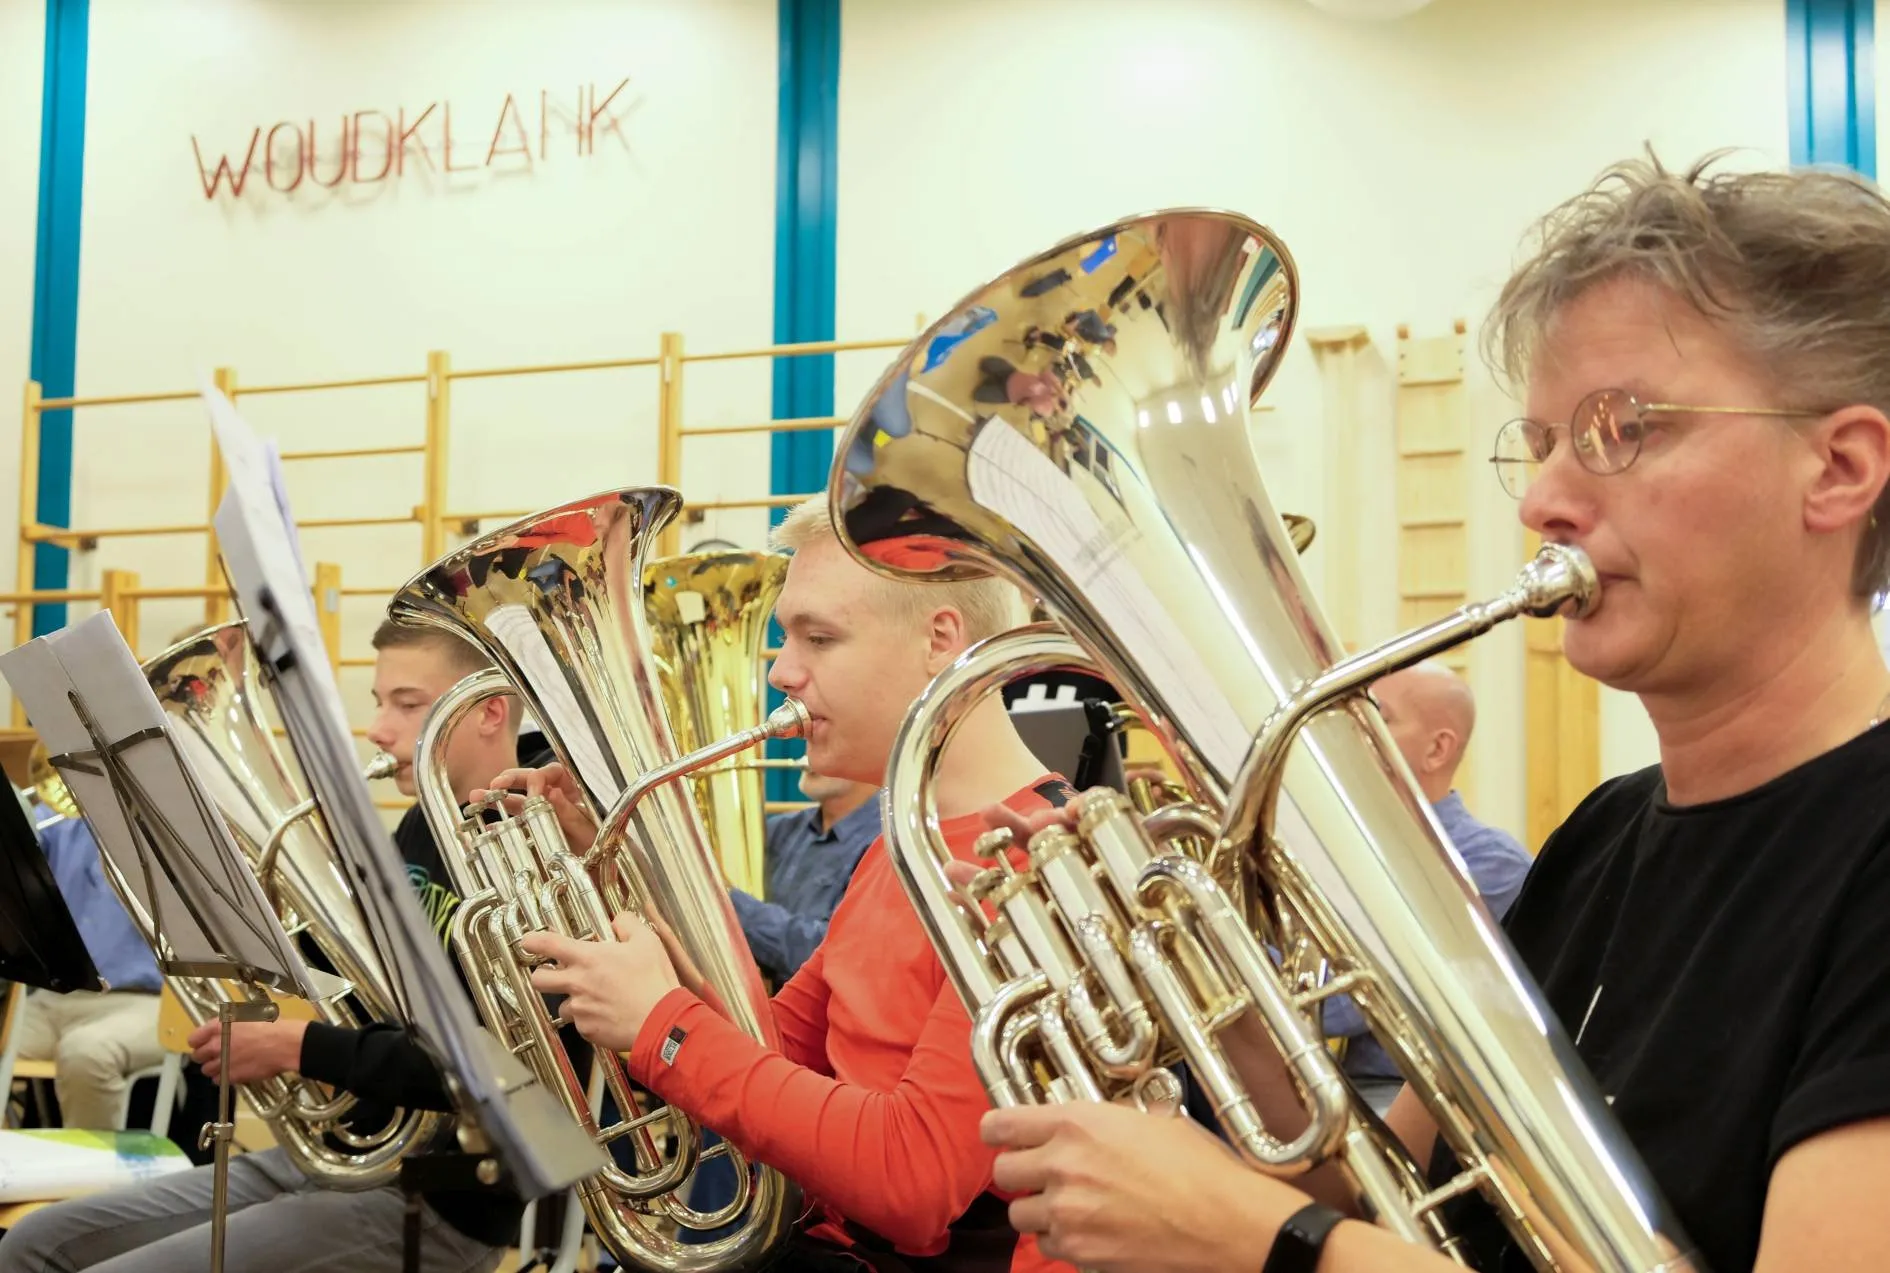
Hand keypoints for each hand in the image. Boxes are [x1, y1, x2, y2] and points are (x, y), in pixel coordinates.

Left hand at [188, 1018, 308, 1084]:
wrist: (286, 1044)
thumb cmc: (272, 1026)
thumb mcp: (249, 1015)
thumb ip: (231, 1023)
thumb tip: (226, 1026)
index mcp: (218, 1027)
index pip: (193, 1038)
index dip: (198, 1041)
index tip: (204, 1043)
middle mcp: (216, 1045)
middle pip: (197, 1056)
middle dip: (204, 1055)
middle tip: (215, 1054)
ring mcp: (222, 1063)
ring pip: (206, 1070)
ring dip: (213, 1067)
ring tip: (224, 1064)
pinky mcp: (231, 1077)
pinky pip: (218, 1080)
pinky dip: (222, 1078)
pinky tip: (232, 1072)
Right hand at [475, 763, 596, 848]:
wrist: (600, 872)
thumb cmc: (600, 847)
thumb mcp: (587, 829)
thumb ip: (570, 812)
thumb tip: (553, 792)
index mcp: (572, 792)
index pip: (553, 773)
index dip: (539, 776)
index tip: (531, 788)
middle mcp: (555, 799)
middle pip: (530, 781)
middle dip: (510, 781)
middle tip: (494, 785)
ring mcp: (542, 814)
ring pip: (518, 801)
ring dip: (497, 799)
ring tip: (477, 798)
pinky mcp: (534, 832)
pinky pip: (515, 824)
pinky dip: (500, 825)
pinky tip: (487, 827)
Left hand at [521, 914, 681, 1052]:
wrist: (660, 1021)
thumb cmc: (653, 981)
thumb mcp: (647, 942)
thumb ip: (628, 925)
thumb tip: (618, 920)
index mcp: (588, 958)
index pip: (549, 945)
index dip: (533, 941)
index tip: (527, 941)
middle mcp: (578, 983)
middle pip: (539, 980)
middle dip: (541, 976)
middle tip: (553, 975)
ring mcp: (580, 1009)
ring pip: (562, 1005)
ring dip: (573, 1002)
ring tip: (596, 1000)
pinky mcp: (587, 1030)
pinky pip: (581, 1024)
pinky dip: (590, 1020)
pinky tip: (609, 1016)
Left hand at [982, 1101, 1301, 1272]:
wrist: (1223, 1220)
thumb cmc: (1197, 1167)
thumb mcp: (1149, 1120)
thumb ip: (1105, 1120)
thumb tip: (1088, 1123)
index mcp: (1077, 1122)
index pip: (1001, 1123)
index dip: (998, 1130)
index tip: (1001, 1135)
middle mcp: (1062, 1164)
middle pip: (1004, 1171)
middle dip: (1021, 1173)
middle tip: (1043, 1175)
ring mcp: (1067, 1212)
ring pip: (1020, 1213)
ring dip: (1039, 1210)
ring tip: (1069, 1206)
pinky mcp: (1079, 1250)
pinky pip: (1048, 1245)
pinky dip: (1061, 1240)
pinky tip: (1088, 1230)